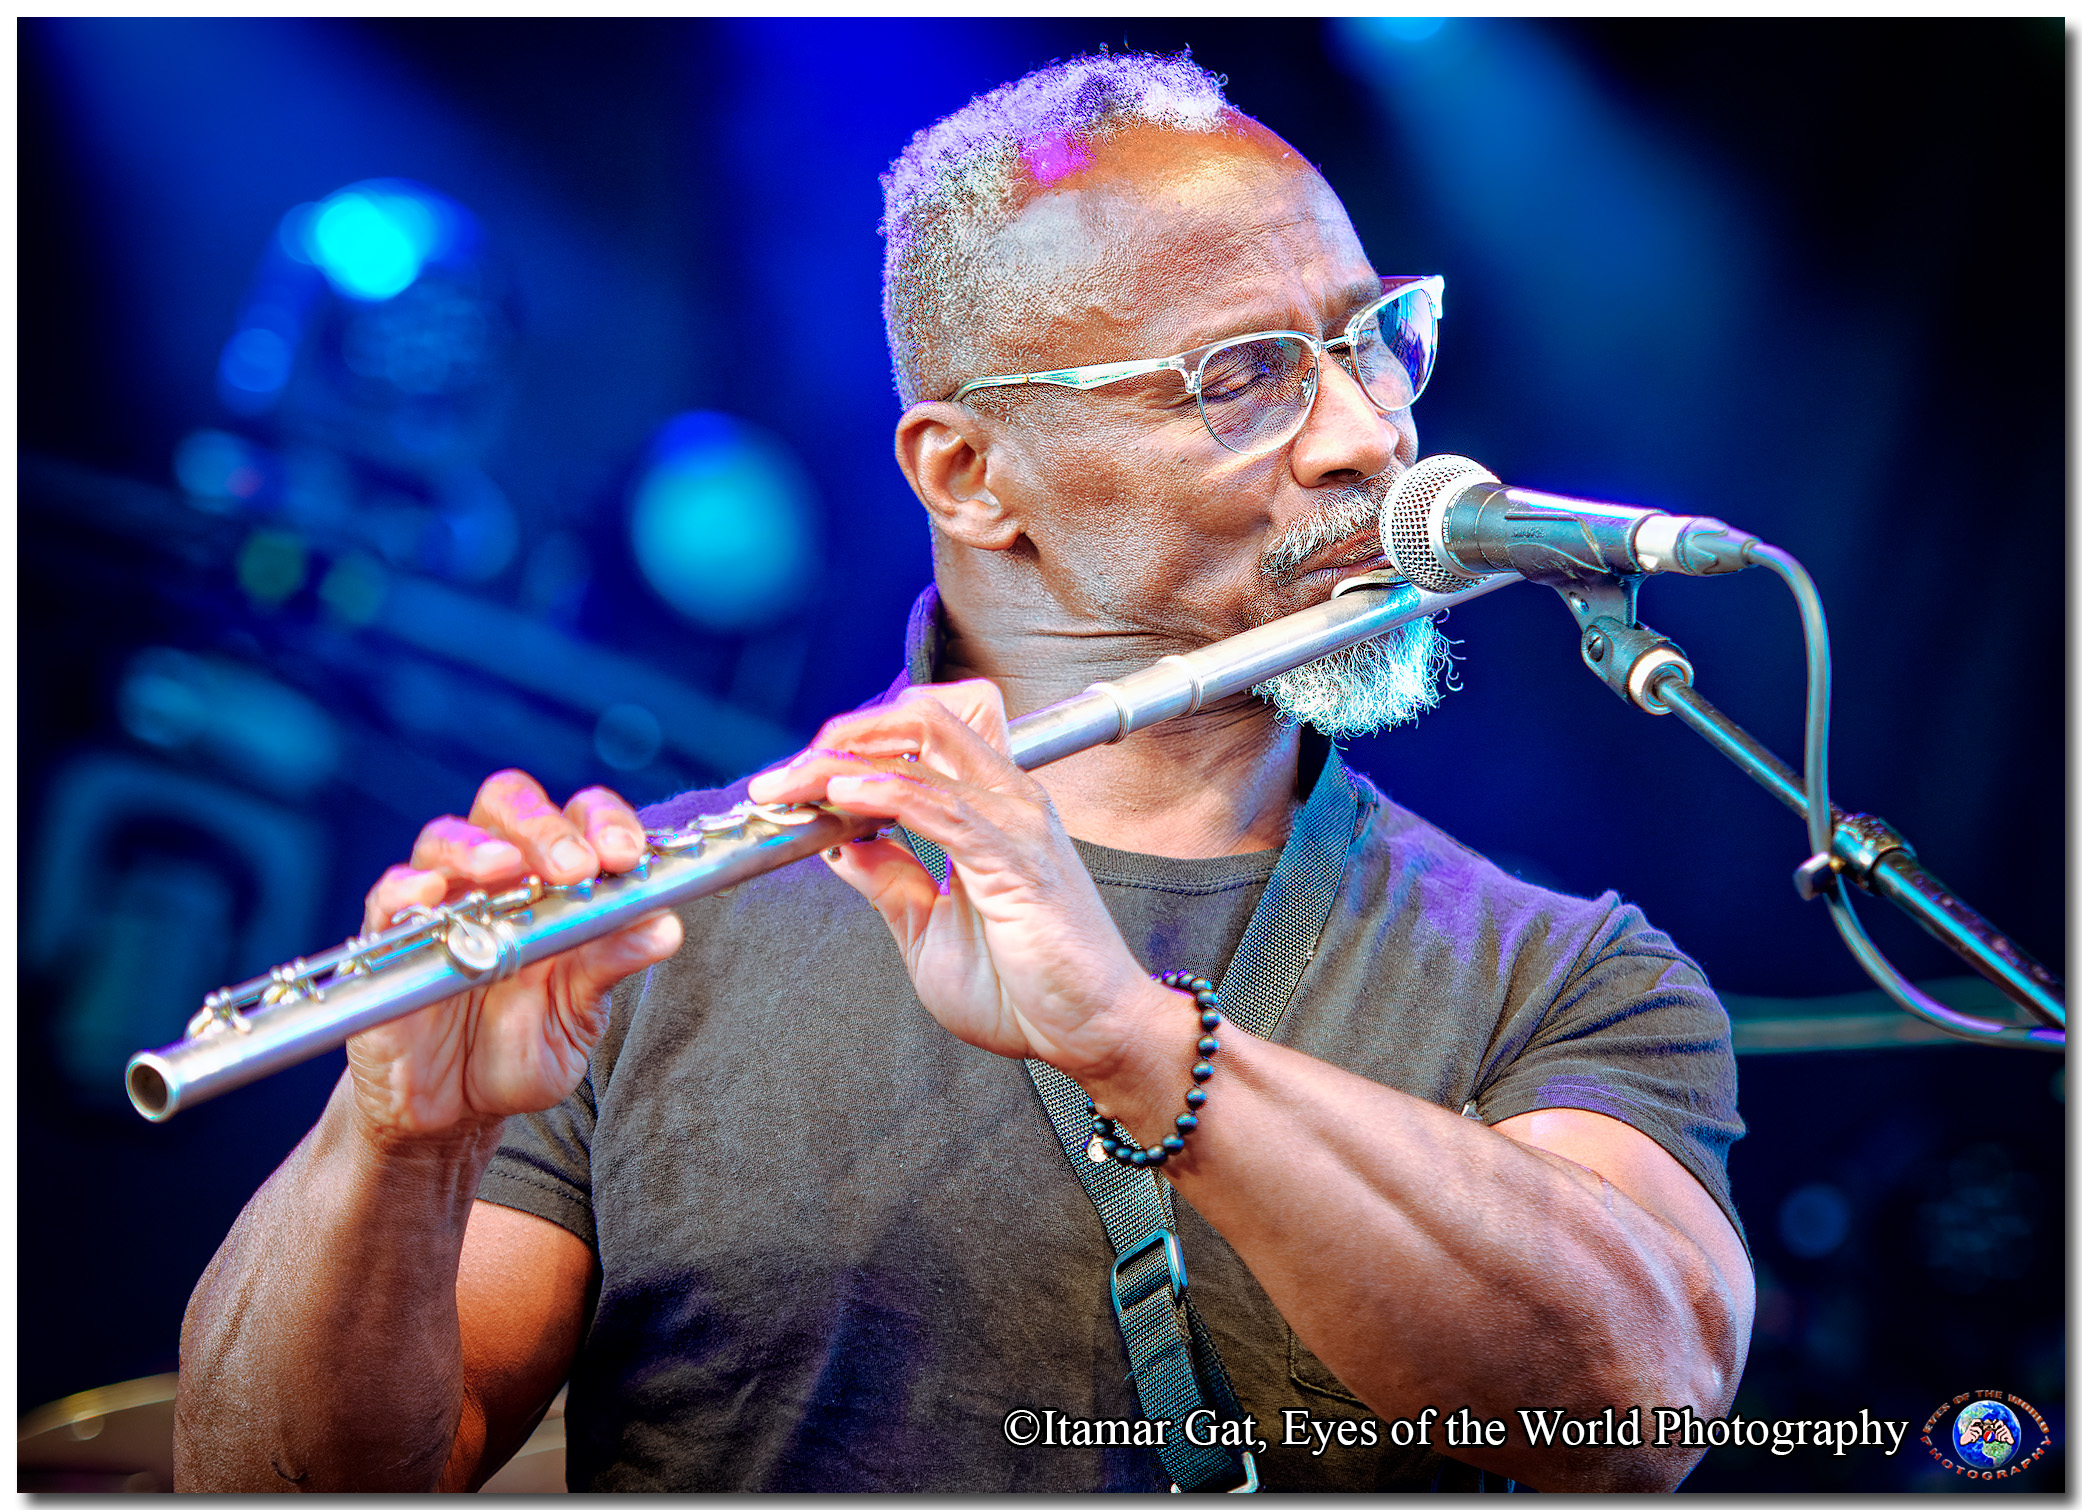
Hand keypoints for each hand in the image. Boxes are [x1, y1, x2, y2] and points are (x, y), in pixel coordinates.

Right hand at [345, 771, 682, 1145]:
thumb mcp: (577, 1014)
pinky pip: (388, 898)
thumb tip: (666, 927)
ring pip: (445, 838)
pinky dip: (405, 889)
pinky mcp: (389, 939)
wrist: (454, 1108)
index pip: (579, 819)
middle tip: (575, 865)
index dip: (605, 822)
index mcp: (555, 882)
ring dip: (476, 846)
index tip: (627, 855)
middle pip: (510, 806)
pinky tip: (428, 896)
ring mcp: (440, 902)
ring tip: (504, 867)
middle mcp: (497, 877)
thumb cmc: (521, 1047)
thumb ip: (612, 966)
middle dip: (545, 825)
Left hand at [745, 682, 1171, 1081]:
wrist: (1094, 1033)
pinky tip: (840, 798)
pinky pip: (939, 805)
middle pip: (920, 719)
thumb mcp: (929, 928)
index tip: (797, 780)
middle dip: (843, 734)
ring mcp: (1015, 821)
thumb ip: (890, 878)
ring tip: (787, 787)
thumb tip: (839, 840)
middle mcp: (1008, 797)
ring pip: (919, 750)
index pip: (925, 732)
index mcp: (993, 807)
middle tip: (786, 776)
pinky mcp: (1015, 858)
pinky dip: (883, 791)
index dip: (857, 740)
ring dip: (840, 763)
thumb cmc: (1028, 988)